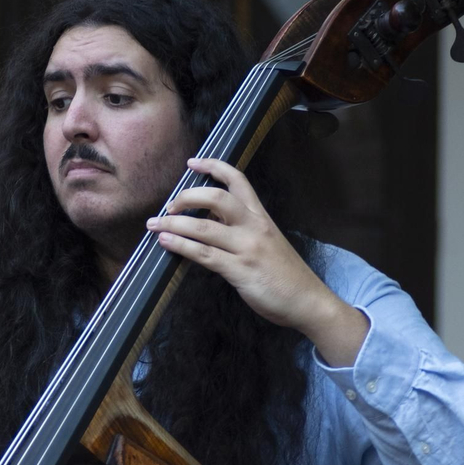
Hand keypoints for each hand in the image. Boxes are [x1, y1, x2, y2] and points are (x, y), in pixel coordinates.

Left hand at [147, 157, 366, 366]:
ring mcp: (247, 248)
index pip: (238, 180)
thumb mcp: (267, 243)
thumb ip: (242, 230)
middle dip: (187, 196)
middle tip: (169, 205)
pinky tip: (166, 242)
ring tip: (154, 224)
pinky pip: (204, 254)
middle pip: (216, 197)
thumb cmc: (286, 275)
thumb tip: (210, 223)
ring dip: (174, 223)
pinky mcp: (240, 270)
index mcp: (261, 216)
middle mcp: (254, 226)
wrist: (308, 301)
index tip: (192, 163)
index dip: (213, 167)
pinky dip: (181, 245)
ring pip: (204, 226)